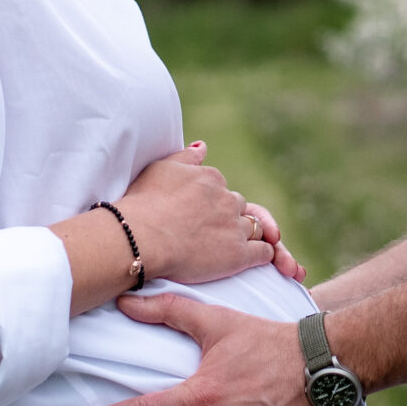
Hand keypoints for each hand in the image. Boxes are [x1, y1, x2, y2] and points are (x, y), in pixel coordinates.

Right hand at [121, 146, 301, 285]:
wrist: (141, 238)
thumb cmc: (143, 204)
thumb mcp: (160, 169)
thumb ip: (185, 157)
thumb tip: (202, 146)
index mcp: (210, 178)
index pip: (221, 187)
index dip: (212, 201)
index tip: (199, 213)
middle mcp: (227, 199)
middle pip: (238, 206)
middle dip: (230, 216)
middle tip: (213, 231)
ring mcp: (235, 227)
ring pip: (254, 227)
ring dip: (248, 235)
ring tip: (231, 246)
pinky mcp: (239, 255)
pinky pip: (264, 252)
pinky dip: (265, 254)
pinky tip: (256, 259)